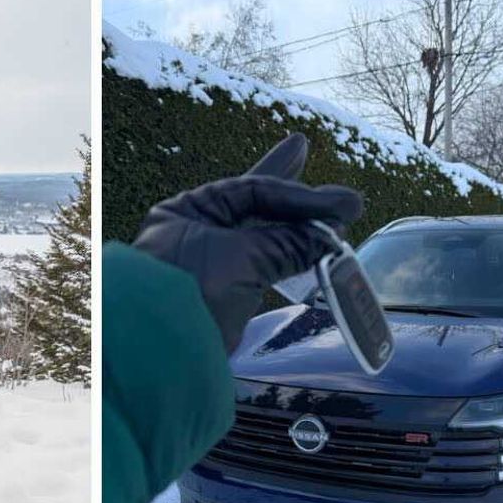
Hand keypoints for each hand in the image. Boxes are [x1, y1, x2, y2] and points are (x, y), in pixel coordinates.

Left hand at [133, 175, 362, 352]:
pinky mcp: (221, 294)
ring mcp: (208, 263)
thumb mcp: (242, 258)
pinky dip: (287, 259)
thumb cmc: (190, 291)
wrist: (162, 353)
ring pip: (260, 237)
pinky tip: (311, 251)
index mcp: (186, 212)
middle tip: (303, 150)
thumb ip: (287, 244)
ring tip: (333, 214)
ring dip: (296, 228)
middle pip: (252, 205)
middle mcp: (194, 232)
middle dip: (284, 188)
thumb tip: (328, 237)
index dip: (298, 195)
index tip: (340, 203)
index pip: (250, 190)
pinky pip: (261, 267)